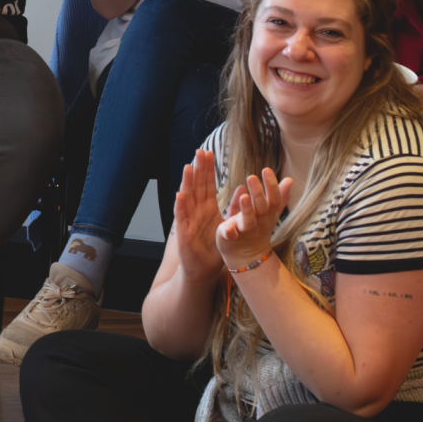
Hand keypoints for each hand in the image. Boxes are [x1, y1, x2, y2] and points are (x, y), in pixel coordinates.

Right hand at [172, 149, 227, 284]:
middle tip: (200, 152)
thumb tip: (243, 190)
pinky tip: (180, 195)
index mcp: (207, 208)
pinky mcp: (183, 234)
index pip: (207, 184)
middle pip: (196, 186)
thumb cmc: (213, 248)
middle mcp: (196, 211)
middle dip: (198, 169)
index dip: (207, 169)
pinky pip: (181, 218)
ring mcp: (188, 221)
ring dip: (186, 183)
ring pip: (187, 198)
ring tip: (188, 167)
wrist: (203, 271)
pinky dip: (180, 206)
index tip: (209, 152)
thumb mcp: (227, 226)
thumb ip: (233, 209)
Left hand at [217, 168, 292, 270]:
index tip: (267, 170)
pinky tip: (227, 228)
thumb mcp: (269, 213)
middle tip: (252, 177)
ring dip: (246, 210)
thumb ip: (278, 196)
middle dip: (258, 193)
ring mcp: (245, 230)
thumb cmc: (258, 229)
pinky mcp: (231, 238)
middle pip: (261, 207)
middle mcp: (258, 221)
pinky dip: (230, 232)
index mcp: (267, 214)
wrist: (248, 257)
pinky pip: (231, 236)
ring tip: (244, 196)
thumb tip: (289, 179)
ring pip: (247, 220)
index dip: (271, 185)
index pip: (273, 198)